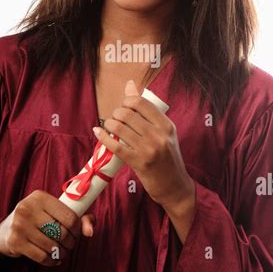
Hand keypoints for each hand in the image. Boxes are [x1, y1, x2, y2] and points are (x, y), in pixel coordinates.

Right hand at [0, 189, 95, 265]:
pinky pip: (42, 257)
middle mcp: (28, 208)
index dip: (78, 229)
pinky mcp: (15, 242)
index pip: (70, 217)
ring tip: (62, 252)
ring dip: (61, 253)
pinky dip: (52, 261)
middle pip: (62, 232)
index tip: (76, 233)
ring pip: (52, 246)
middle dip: (70, 243)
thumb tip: (90, 232)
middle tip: (69, 245)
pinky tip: (54, 259)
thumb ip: (79, 218)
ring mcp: (19, 225)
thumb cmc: (38, 219)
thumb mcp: (55, 211)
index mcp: (40, 197)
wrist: (6, 230)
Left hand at [93, 80, 194, 211]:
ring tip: (109, 126)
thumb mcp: (164, 133)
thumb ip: (148, 111)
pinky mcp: (138, 162)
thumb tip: (129, 85)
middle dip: (116, 113)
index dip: (127, 101)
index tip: (124, 107)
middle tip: (115, 119)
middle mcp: (159, 135)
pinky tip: (99, 132)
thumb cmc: (167, 157)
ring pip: (119, 127)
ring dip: (109, 124)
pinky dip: (103, 137)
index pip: (140, 102)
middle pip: (127, 113)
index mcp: (167, 125)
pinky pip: (115, 145)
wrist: (174, 186)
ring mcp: (148, 149)